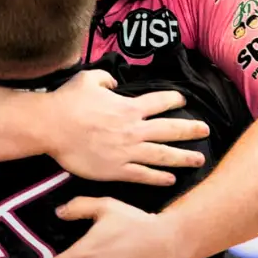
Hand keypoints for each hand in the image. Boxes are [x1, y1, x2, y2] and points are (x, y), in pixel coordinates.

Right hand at [45, 70, 207, 186]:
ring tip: (199, 160)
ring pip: (162, 155)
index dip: (173, 100)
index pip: (159, 102)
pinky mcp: (116, 169)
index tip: (183, 101)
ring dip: (183, 157)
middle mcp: (133, 129)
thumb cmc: (68, 102)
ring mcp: (127, 151)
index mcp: (128, 107)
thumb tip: (114, 81)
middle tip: (206, 131)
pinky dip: (158, 177)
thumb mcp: (88, 79)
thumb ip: (105, 78)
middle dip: (190, 130)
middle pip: (169, 130)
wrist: (52, 126)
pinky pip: (143, 175)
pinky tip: (171, 179)